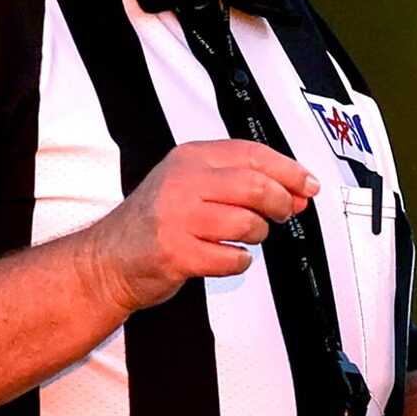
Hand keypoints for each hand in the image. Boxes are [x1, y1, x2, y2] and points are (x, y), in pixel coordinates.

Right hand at [85, 140, 316, 312]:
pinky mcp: (177, 253)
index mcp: (190, 158)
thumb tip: (297, 193)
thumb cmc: (156, 222)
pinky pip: (231, 258)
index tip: (308, 185)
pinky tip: (225, 256)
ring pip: (247, 223)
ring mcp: (177, 218)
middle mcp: (182, 182)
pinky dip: (238, 262)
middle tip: (282, 214)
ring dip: (256, 235)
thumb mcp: (192, 186)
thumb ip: (243, 184)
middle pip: (256, 186)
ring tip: (241, 237)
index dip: (289, 170)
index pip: (252, 153)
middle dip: (280, 204)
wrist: (108, 259)